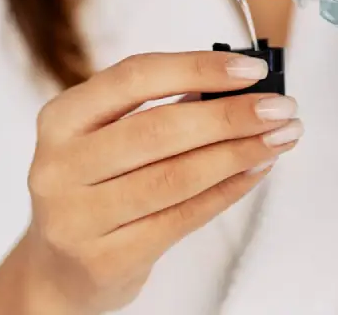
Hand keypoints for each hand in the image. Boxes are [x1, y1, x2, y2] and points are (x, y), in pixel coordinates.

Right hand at [0, 52, 302, 314]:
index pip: (135, 77)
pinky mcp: (105, 259)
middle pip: (159, 129)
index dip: (198, 68)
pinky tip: (256, 170)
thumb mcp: (106, 136)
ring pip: (176, 177)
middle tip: (280, 107)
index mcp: (61, 118)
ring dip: (239, 153)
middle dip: (230, 115)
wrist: (57, 269)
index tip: (252, 69)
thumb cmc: (96, 185)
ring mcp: (78, 217)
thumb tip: (240, 85)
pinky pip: (183, 218)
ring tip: (280, 137)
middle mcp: (60, 166)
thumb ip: (160, 106)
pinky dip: (228, 190)